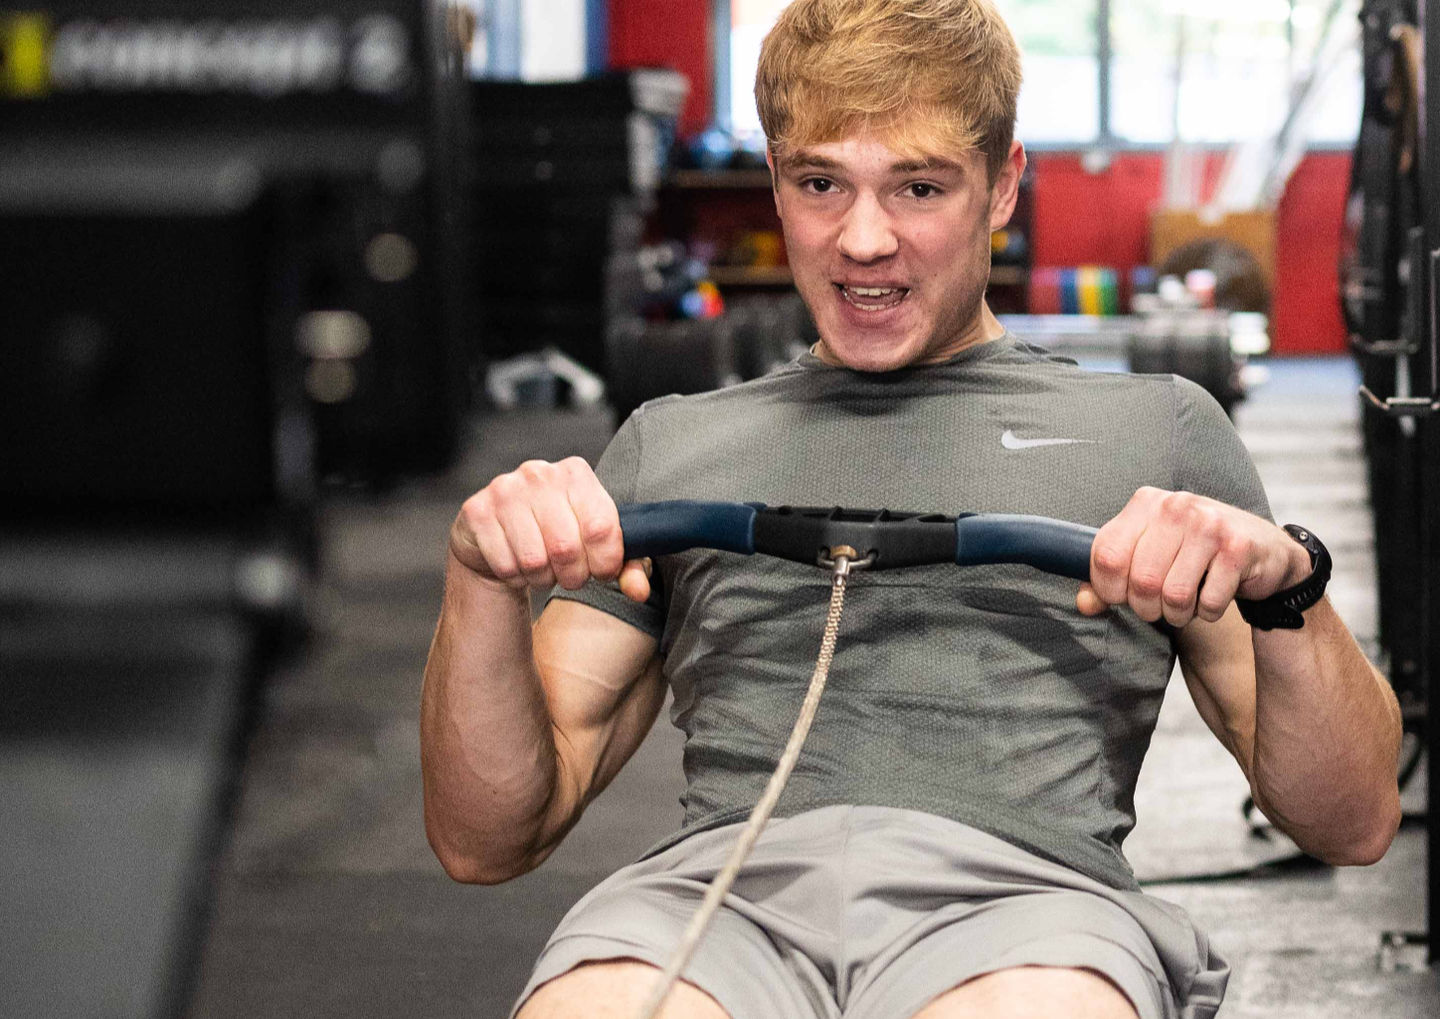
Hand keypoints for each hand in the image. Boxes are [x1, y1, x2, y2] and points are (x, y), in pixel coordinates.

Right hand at [449, 457, 651, 601]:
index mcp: (576, 473)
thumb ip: (626, 567)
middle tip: (569, 574)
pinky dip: (515, 577)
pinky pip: (506, 565)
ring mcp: (505, 490)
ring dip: (543, 578)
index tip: (601, 570)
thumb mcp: (598, 546)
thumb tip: (639, 590)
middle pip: (566, 548)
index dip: (605, 562)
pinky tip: (517, 563)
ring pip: (534, 560)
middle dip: (573, 575)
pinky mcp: (477, 511)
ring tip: (543, 569)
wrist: (498, 534)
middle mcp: (540, 473)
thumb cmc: (556, 536)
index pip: (601, 528)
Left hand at [1077, 487, 1312, 626]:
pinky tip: (1214, 595)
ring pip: (1174, 596)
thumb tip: (1084, 603)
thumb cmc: (1193, 554)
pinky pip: (1209, 604)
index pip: (1105, 556)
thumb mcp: (1148, 556)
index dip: (1109, 589)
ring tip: (1187, 603)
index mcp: (1145, 503)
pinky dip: (1208, 613)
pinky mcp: (1238, 548)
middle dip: (1147, 608)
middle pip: (1140, 582)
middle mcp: (1175, 506)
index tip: (1122, 596)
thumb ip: (1110, 578)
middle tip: (1159, 606)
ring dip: (1178, 614)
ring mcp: (1209, 524)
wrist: (1264, 551)